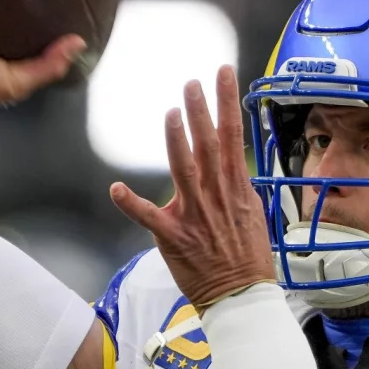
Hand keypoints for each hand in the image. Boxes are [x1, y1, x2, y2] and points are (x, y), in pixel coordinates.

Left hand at [110, 67, 276, 307]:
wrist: (241, 294)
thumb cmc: (247, 256)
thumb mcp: (252, 213)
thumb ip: (238, 186)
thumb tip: (233, 165)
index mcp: (235, 187)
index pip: (233, 135)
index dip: (228, 102)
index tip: (224, 74)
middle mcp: (216, 196)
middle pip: (209, 145)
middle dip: (201, 111)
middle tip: (192, 83)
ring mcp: (194, 215)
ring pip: (184, 171)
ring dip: (178, 141)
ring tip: (172, 113)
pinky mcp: (174, 237)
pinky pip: (149, 217)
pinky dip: (131, 203)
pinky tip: (116, 188)